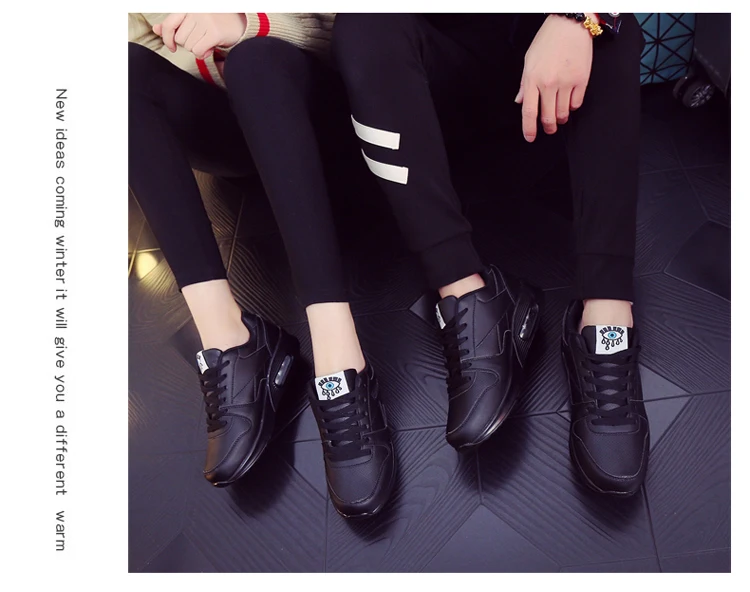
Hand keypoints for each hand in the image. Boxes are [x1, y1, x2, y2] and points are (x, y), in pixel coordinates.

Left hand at [153, 13, 246, 59]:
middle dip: (188, 44)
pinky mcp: (214, 32)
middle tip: (200, 40)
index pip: (169, 24)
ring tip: (207, 42)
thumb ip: (175, 24)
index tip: (172, 46)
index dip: (167, 38)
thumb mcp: (193, 20)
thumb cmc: (215, 23)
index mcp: (188, 6)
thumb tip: (156, 29)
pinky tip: (210, 48)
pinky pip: (198, 51)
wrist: (240, 24)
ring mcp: (205, 20)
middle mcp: (196, 10)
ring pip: (188, 46)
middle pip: (180, 38)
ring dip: (196, 49)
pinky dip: (202, 54)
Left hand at [515, 14, 595, 141]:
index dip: (529, 129)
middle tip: (549, 129)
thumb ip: (525, 84)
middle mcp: (548, 83)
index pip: (529, 112)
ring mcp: (566, 82)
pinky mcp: (581, 80)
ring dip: (561, 119)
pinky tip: (570, 103)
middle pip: (547, 117)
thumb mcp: (529, 60)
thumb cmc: (548, 40)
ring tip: (559, 117)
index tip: (530, 138)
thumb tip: (521, 102)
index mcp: (532, 79)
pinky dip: (572, 107)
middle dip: (548, 128)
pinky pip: (576, 103)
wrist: (570, 24)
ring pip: (563, 113)